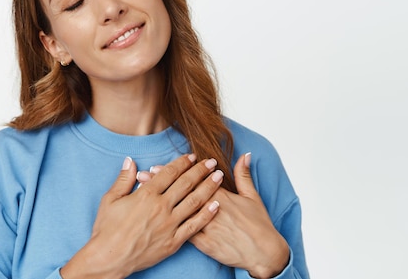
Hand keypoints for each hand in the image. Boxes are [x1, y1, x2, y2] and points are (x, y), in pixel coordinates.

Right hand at [60, 154, 222, 278]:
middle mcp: (160, 207)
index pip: (169, 173)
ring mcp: (169, 224)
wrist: (109, 258)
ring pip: (194, 201)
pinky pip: (194, 225)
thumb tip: (130, 160)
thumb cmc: (106, 229)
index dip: (182, 163)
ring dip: (208, 187)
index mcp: (146, 195)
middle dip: (200, 171)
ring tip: (219, 177)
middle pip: (186, 184)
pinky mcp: (173, 241)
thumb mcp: (110, 199)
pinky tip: (216, 205)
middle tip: (211, 162)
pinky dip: (207, 214)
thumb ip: (124, 179)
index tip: (192, 156)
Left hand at [139, 153, 290, 277]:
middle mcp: (211, 210)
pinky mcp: (205, 244)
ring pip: (179, 211)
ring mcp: (207, 228)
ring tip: (144, 193)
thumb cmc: (259, 225)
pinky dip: (168, 224)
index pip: (193, 180)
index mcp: (221, 197)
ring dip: (161, 201)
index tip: (158, 166)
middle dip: (162, 183)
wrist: (263, 252)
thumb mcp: (253, 197)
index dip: (175, 173)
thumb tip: (245, 155)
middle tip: (144, 174)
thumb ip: (244, 175)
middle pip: (182, 193)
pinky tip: (155, 218)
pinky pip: (184, 233)